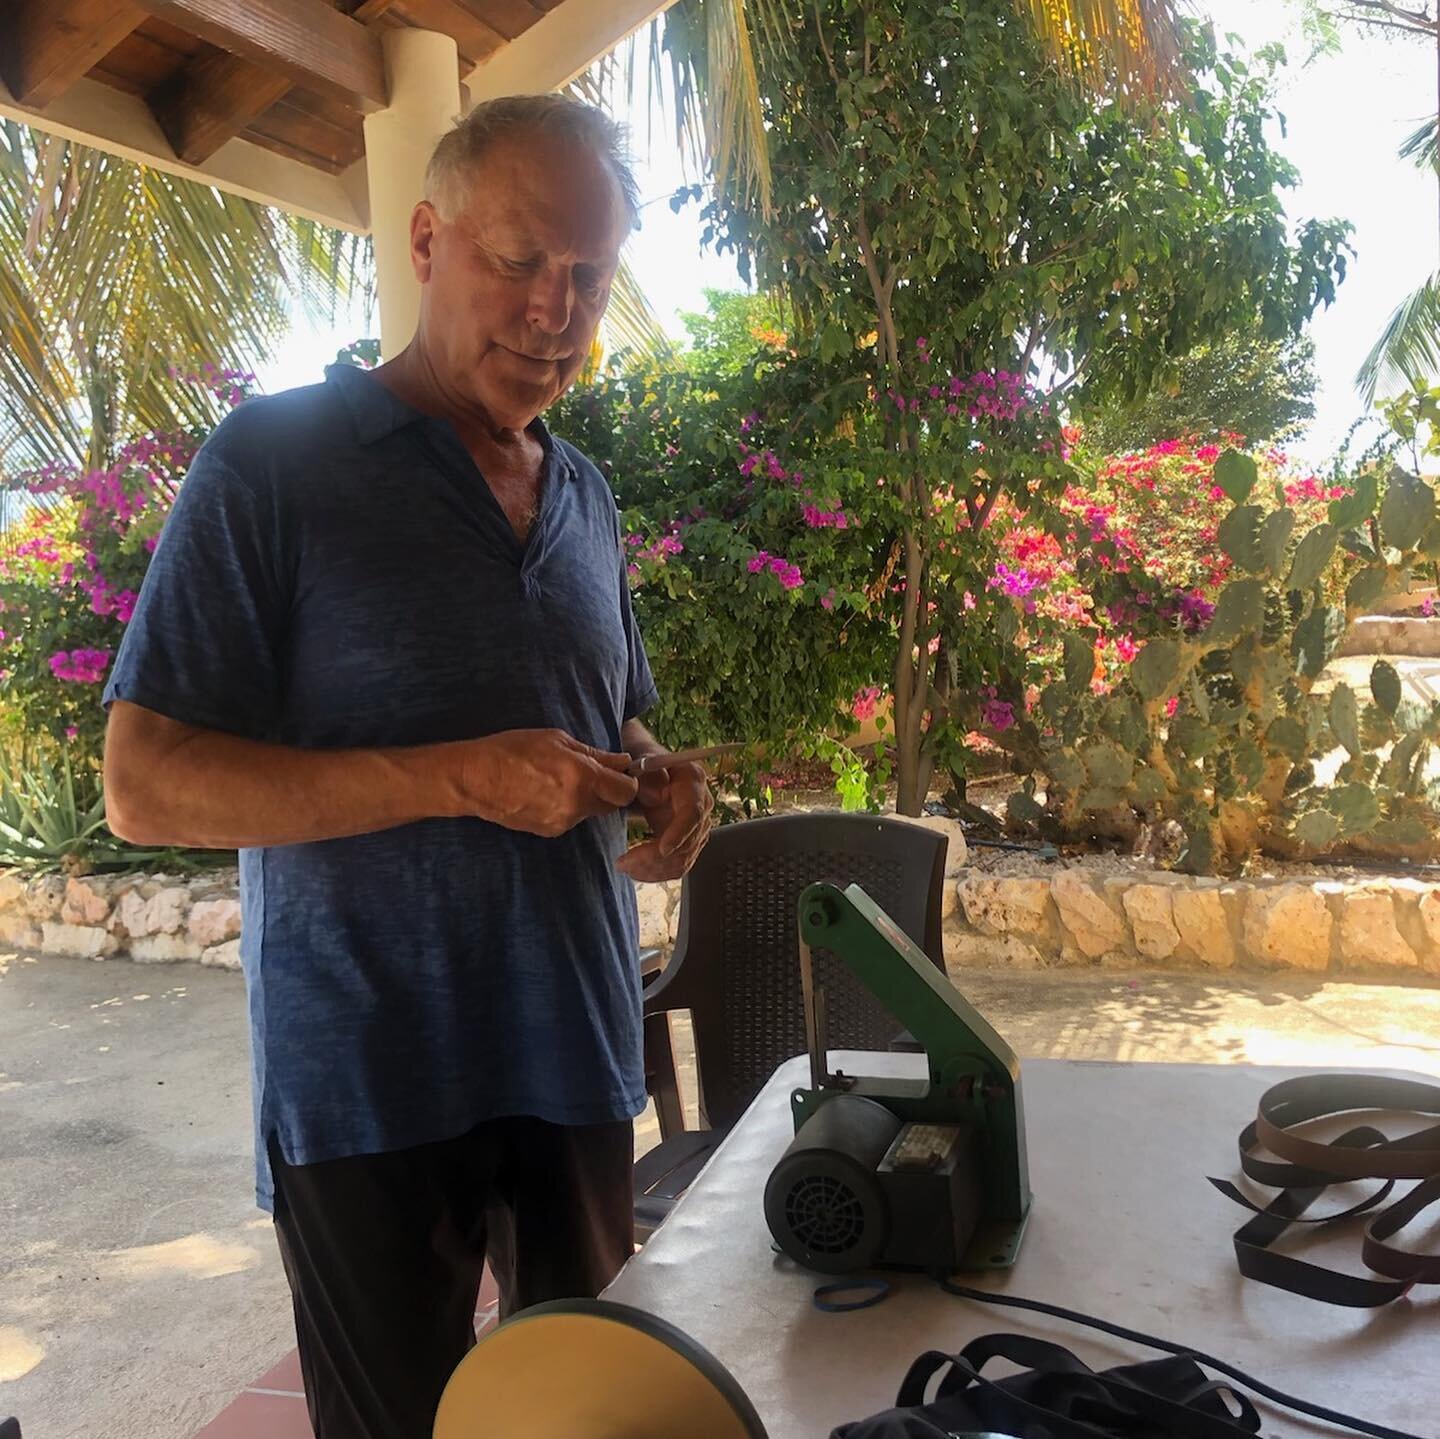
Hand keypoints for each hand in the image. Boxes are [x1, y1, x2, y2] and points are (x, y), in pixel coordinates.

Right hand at [458, 729, 637, 836]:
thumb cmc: (514, 749)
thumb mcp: (557, 740)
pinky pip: (570, 818)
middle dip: (607, 790)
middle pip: (611, 804)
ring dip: (585, 798)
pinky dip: (567, 807)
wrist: (476, 779)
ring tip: (558, 780)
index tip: (619, 772)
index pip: (627, 791)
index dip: (627, 781)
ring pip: (589, 812)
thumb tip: (623, 761)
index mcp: (582, 778)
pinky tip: (545, 792)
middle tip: (589, 773)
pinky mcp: (549, 831)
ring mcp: (562, 822)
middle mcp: (577, 805)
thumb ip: (594, 754)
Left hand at [616, 760, 713, 881]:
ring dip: (653, 869)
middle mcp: (702, 805)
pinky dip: (657, 873)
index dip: (680, 833)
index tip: (662, 849)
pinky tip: (636, 871)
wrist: (647, 770)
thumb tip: (659, 794)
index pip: (694, 812)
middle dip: (655, 857)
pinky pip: (679, 866)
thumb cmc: (644, 764)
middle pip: (687, 842)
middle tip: (624, 863)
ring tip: (625, 866)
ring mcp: (698, 827)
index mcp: (693, 781)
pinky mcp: (689, 842)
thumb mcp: (641, 760)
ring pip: (683, 859)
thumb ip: (648, 775)